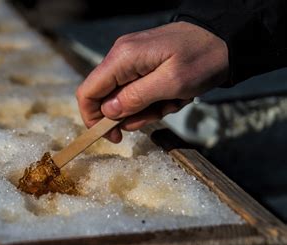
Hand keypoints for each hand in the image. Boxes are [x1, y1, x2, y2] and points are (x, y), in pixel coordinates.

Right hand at [76, 21, 228, 142]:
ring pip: (124, 99)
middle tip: (156, 115)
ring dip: (147, 109)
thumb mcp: (172, 83)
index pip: (87, 92)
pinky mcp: (141, 66)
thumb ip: (136, 98)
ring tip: (172, 102)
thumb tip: (107, 112)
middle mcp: (120, 58)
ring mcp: (131, 62)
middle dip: (130, 115)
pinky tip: (174, 96)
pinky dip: (155, 101)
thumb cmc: (202, 58)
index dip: (92, 118)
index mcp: (122, 59)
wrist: (225, 39)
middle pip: (106, 99)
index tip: (112, 136)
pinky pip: (138, 92)